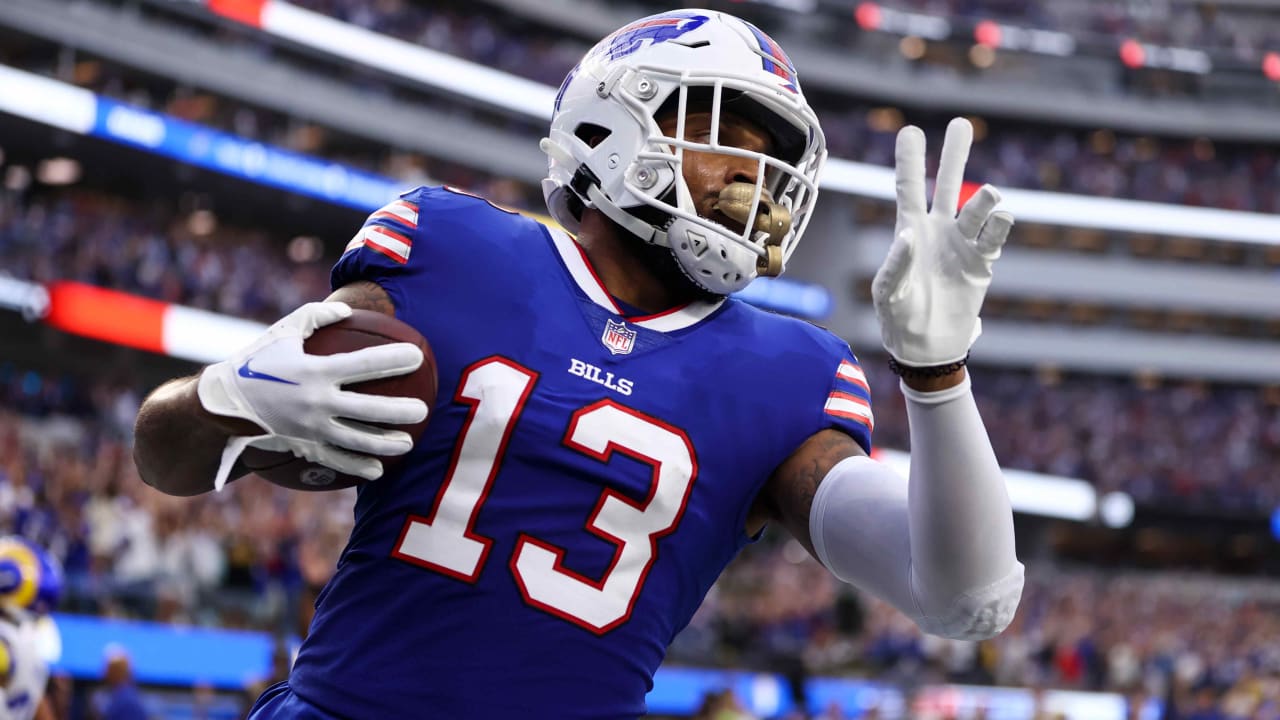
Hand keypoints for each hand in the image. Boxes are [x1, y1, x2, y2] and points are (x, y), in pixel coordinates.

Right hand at [197, 302, 427, 483]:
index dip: (394, 359)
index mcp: (315, 370)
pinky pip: (336, 461)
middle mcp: (317, 402)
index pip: (365, 364)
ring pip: (358, 440)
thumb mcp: (283, 331)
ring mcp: (311, 428)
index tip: (418, 355)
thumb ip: (317, 316)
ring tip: (409, 442)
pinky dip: (359, 466)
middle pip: (369, 409)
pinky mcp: (304, 447)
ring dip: (387, 443)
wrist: (223, 403)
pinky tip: (379, 470)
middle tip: (423, 411)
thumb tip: (347, 308)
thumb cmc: (257, 361)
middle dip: (401, 411)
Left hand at [872, 118, 1013, 366]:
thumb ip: (895, 263)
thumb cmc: (898, 317)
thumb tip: (910, 234)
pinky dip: (998, 226)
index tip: (910, 130)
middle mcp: (938, 230)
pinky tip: (1002, 215)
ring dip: (984, 200)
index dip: (910, 161)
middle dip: (954, 155)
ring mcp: (962, 244)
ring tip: (991, 196)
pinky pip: (993, 238)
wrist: (927, 347)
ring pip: (976, 209)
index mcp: (909, 230)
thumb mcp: (887, 292)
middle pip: (947, 184)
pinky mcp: (981, 264)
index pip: (909, 188)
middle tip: (961, 123)